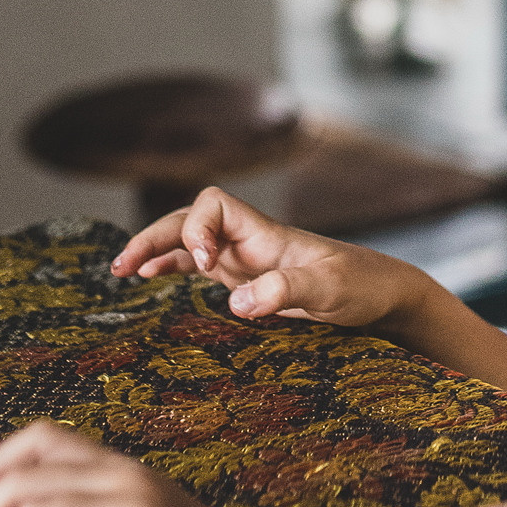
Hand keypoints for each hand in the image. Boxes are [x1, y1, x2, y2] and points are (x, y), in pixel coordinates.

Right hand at [111, 184, 429, 333]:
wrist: (384, 295)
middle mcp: (250, 242)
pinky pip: (201, 269)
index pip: (213, 204)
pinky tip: (149, 279)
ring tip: (121, 271)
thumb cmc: (363, 286)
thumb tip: (235, 301)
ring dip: (156, 252)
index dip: (196, 227)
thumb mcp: (330, 291)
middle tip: (122, 266)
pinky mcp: (250, 283)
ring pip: (189, 244)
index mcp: (266, 233)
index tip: (203, 262)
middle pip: (190, 222)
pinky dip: (173, 269)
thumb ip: (286, 291)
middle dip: (154, 237)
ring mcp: (247, 262)